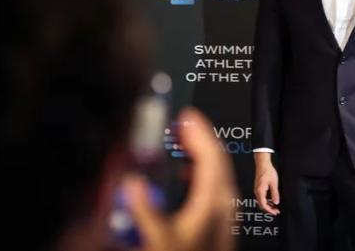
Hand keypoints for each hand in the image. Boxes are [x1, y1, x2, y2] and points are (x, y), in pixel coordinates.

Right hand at [123, 108, 236, 250]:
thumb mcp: (160, 238)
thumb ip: (144, 210)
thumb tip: (132, 181)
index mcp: (212, 202)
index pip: (210, 155)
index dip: (199, 132)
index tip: (187, 115)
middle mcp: (222, 205)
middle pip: (216, 160)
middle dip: (200, 138)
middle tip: (184, 121)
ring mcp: (222, 214)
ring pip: (216, 173)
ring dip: (200, 154)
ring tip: (183, 142)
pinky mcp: (217, 223)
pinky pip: (212, 188)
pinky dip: (199, 173)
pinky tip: (188, 175)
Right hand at [253, 154, 279, 215]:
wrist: (262, 163)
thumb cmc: (268, 171)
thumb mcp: (274, 183)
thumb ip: (275, 194)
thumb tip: (276, 202)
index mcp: (260, 191)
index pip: (263, 205)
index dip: (269, 210)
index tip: (275, 212)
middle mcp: (257, 191)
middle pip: (261, 204)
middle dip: (268, 209)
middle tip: (276, 211)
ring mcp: (256, 189)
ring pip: (261, 201)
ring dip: (267, 205)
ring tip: (275, 206)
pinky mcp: (258, 187)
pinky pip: (261, 197)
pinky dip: (266, 200)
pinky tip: (271, 200)